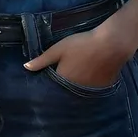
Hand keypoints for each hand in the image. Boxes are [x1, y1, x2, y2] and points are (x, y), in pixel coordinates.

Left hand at [23, 20, 137, 87]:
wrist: (111, 44)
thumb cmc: (82, 44)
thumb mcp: (58, 49)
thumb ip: (42, 60)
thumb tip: (26, 67)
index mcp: (63, 80)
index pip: (52, 88)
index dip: (49, 85)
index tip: (46, 82)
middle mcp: (75, 89)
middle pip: (65, 92)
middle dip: (61, 88)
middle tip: (62, 78)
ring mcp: (90, 90)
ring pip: (78, 92)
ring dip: (75, 88)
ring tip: (75, 78)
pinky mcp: (102, 88)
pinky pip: (91, 90)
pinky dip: (88, 86)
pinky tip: (88, 78)